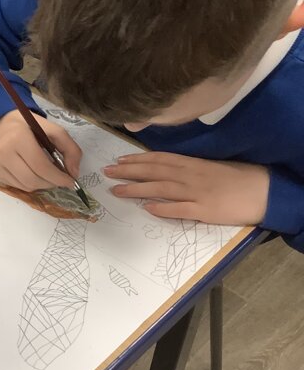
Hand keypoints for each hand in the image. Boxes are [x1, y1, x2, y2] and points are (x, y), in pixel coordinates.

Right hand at [0, 110, 81, 190]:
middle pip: (32, 179)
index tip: (71, 181)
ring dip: (42, 185)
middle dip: (51, 183)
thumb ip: (69, 148)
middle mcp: (4, 153)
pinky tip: (35, 174)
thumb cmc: (29, 126)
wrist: (2, 124)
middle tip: (61, 180)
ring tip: (48, 175)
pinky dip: (31, 185)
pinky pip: (18, 187)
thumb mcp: (53, 129)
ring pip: (26, 186)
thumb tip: (73, 173)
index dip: (58, 177)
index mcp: (18, 138)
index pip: (40, 166)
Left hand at [104, 152, 269, 224]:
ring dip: (136, 189)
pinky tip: (147, 209)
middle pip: (153, 171)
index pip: (158, 159)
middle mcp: (189, 175)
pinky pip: (179, 209)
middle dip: (128, 171)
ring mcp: (196, 193)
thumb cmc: (237, 177)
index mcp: (191, 163)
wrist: (264, 190)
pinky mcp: (204, 210)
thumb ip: (186, 167)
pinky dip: (163, 209)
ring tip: (116, 190)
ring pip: (160, 189)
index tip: (118, 160)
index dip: (136, 159)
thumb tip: (163, 169)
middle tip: (106, 172)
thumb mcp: (209, 166)